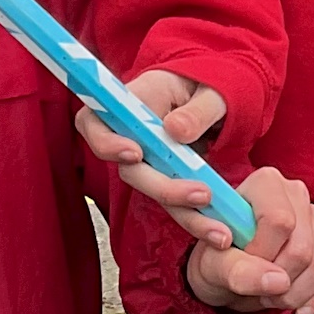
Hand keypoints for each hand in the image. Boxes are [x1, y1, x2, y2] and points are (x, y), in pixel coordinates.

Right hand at [75, 69, 232, 234]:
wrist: (214, 95)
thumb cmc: (207, 82)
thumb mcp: (213, 89)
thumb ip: (197, 109)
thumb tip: (174, 131)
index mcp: (134, 99)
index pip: (95, 122)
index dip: (107, 143)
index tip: (135, 153)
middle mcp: (132, 133)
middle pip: (130, 169)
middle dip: (164, 187)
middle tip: (201, 195)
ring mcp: (147, 159)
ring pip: (154, 192)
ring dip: (185, 213)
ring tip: (218, 230)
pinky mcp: (164, 177)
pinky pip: (173, 201)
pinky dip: (195, 217)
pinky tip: (217, 231)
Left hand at [182, 167, 313, 313]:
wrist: (227, 271)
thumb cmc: (216, 259)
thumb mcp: (211, 266)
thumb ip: (238, 270)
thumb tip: (278, 281)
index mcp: (266, 184)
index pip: (279, 221)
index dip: (262, 255)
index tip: (241, 267)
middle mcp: (296, 195)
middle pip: (303, 249)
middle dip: (278, 284)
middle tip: (255, 289)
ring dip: (295, 295)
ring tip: (271, 296)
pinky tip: (302, 309)